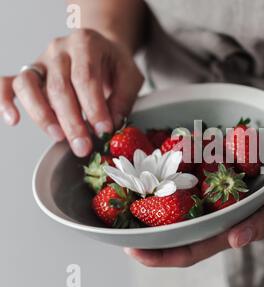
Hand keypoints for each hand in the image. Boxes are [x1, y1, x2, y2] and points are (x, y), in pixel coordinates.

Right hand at [0, 29, 143, 156]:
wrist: (102, 49)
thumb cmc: (115, 65)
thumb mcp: (130, 77)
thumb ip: (123, 100)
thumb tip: (110, 125)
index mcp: (86, 43)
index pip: (85, 78)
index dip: (94, 107)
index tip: (103, 130)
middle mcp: (59, 49)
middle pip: (59, 86)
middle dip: (72, 121)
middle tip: (83, 146)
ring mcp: (40, 61)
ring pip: (28, 86)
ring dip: (42, 115)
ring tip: (58, 137)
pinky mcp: (28, 73)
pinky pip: (6, 83)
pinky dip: (4, 100)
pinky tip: (12, 120)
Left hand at [125, 148, 263, 266]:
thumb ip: (263, 223)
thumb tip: (237, 242)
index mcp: (230, 230)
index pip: (191, 252)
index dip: (162, 256)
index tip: (135, 251)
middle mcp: (217, 219)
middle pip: (177, 234)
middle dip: (148, 234)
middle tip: (118, 224)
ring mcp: (216, 201)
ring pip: (180, 211)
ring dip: (154, 208)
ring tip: (128, 198)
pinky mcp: (217, 182)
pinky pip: (190, 186)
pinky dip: (172, 183)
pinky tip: (156, 170)